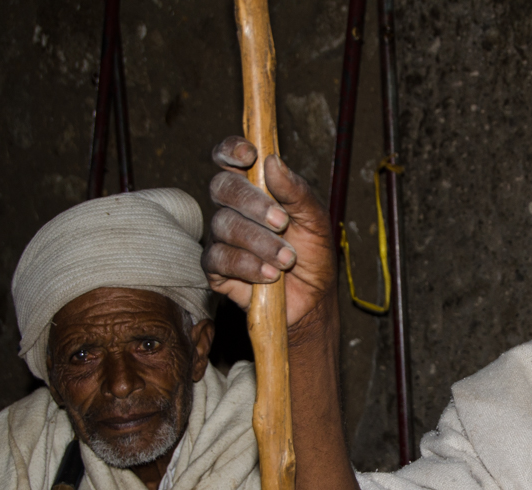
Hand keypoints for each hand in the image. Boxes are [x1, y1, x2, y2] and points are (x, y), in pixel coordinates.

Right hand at [203, 136, 335, 328]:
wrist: (314, 299)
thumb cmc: (313, 254)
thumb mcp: (315, 220)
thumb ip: (296, 191)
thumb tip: (273, 161)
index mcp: (256, 188)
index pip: (230, 158)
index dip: (232, 150)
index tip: (249, 155)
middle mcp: (233, 208)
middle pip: (223, 187)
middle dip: (252, 202)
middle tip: (281, 222)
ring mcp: (221, 237)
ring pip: (224, 225)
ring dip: (260, 242)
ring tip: (287, 260)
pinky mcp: (216, 268)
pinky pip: (220, 259)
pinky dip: (248, 266)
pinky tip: (270, 276)